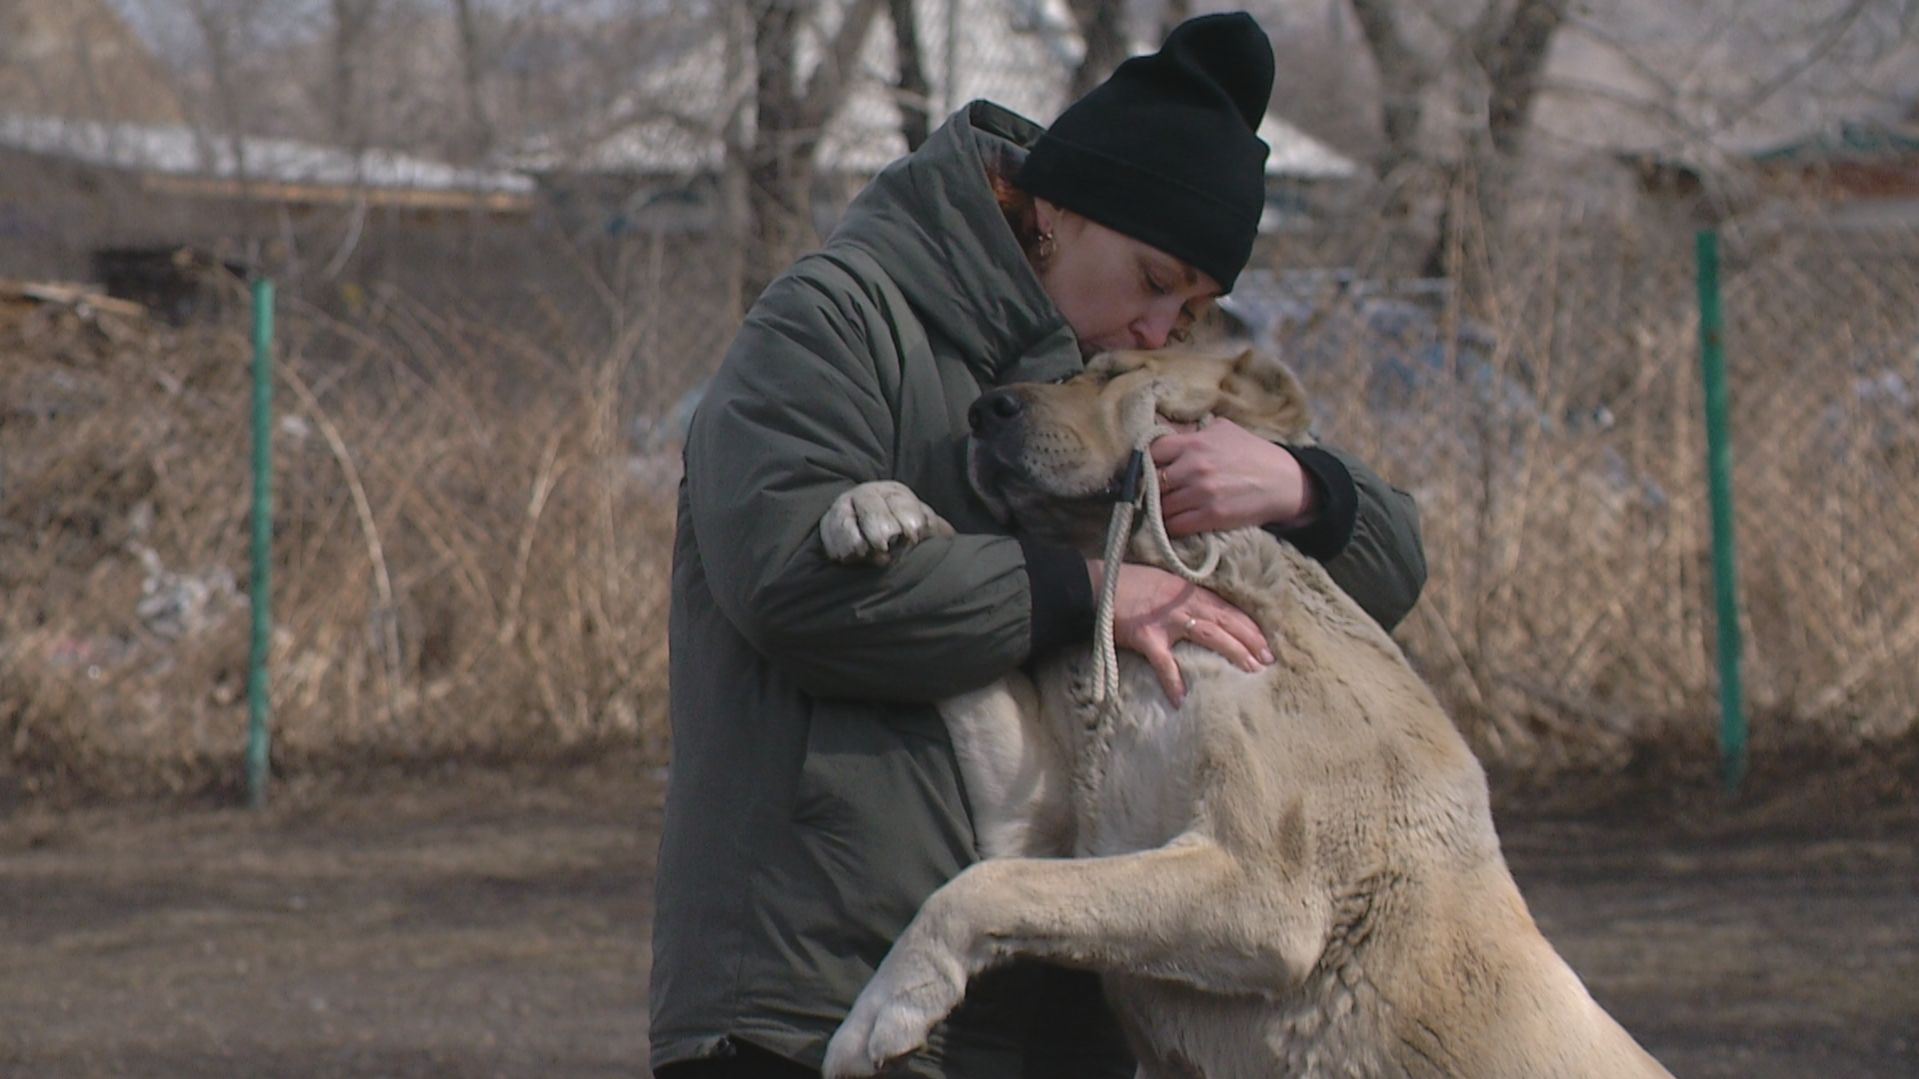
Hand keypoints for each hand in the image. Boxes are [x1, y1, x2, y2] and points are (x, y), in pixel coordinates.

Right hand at [1088, 560, 1273, 704]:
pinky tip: (1181, 698)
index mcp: (1189, 591)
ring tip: (1249, 671)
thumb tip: (1205, 617)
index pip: (1228, 609)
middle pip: (1226, 622)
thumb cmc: (1128, 583)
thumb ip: (1185, 598)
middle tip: (1268, 661)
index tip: (1267, 644)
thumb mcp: (1164, 583)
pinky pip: (1164, 663)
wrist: (1096, 585)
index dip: (1249, 627)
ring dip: (1233, 652)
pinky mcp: (1147, 637)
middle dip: (1250, 642)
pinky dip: (1173, 681)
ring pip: (1209, 635)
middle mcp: (1184, 603)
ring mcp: (1167, 620)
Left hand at [1149, 418, 1315, 535]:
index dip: (1145, 463)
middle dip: (1150, 488)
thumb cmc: (1252, 453)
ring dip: (1159, 509)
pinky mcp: (1211, 516)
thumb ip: (1192, 432)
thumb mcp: (1222, 430)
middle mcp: (1194, 467)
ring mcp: (1202, 493)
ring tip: (1163, 509)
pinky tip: (1173, 522)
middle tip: (1152, 493)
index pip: (1150, 452)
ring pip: (1161, 506)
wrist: (1283, 481)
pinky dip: (1170, 526)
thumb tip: (1164, 432)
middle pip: (1152, 482)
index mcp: (1194, 443)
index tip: (1147, 470)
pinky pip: (1175, 525)